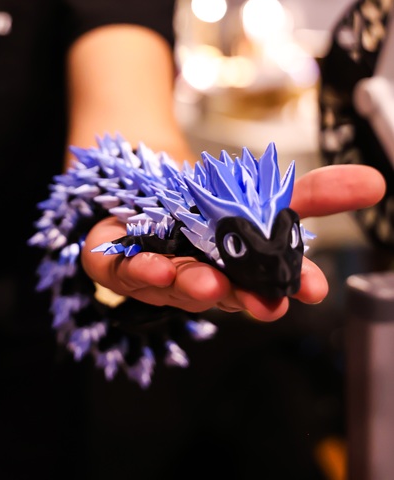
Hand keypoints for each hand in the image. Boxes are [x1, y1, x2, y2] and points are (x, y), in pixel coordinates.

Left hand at [80, 163, 385, 321]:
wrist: (138, 178)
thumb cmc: (203, 201)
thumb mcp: (261, 189)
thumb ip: (312, 193)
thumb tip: (375, 183)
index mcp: (235, 270)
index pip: (266, 282)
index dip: (289, 286)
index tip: (313, 289)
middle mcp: (196, 277)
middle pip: (220, 291)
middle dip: (241, 296)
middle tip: (264, 301)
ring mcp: (152, 272)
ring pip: (171, 286)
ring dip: (190, 285)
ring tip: (207, 282)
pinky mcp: (112, 259)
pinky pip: (119, 270)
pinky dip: (136, 271)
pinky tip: (153, 267)